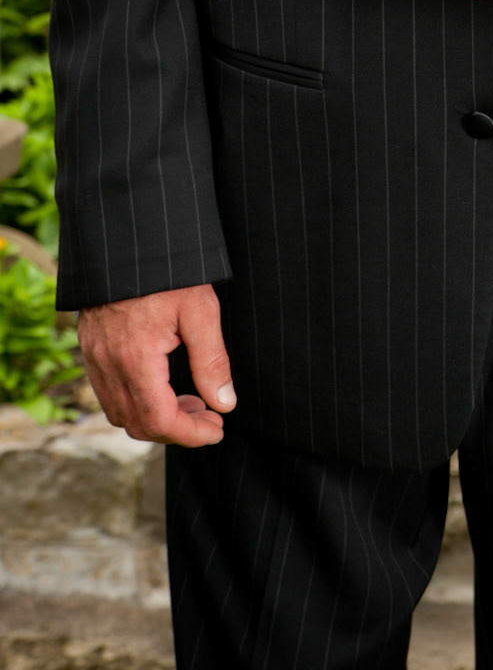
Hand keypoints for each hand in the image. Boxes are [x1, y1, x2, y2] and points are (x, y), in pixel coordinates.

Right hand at [78, 284, 234, 446]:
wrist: (127, 234)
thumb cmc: (168, 269)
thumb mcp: (200, 309)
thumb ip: (212, 360)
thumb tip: (225, 403)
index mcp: (135, 358)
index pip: (159, 421)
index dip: (190, 435)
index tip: (217, 429)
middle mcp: (108, 364)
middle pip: (137, 424)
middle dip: (176, 430)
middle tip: (210, 417)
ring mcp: (94, 356)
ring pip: (119, 411)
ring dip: (155, 417)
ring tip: (192, 401)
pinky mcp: (90, 346)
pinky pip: (108, 391)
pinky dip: (136, 400)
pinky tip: (163, 384)